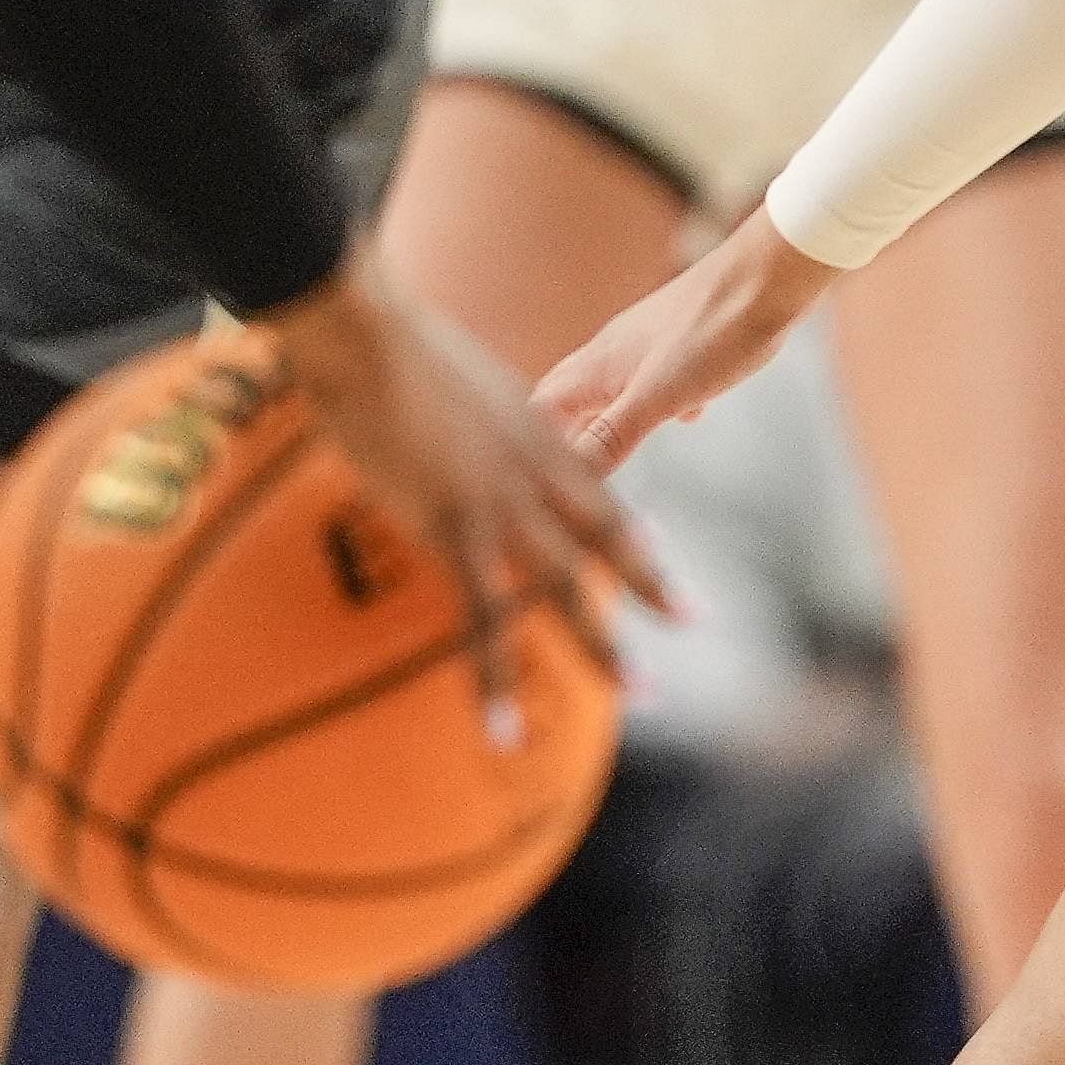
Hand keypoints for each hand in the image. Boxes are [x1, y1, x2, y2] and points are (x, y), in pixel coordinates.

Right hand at [249, 262, 672, 731]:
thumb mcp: (453, 384)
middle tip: (694, 621)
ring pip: (566, 587)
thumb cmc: (393, 345)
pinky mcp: (454, 531)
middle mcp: (534, 469)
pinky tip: (502, 727)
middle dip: (653, 582)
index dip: (630, 524)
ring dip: (605, 645)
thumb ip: (468, 420)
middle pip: (607, 535)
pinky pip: (482, 622)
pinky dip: (494, 679)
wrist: (370, 336)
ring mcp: (500, 504)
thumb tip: (454, 430)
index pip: (597, 485)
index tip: (661, 550)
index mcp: (536, 430)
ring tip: (643, 693)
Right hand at [535, 208, 840, 461]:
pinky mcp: (682, 338)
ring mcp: (647, 341)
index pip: (541, 407)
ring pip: (613, 384)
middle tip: (564, 470)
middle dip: (564, 431)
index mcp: (597, 366)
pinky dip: (661, 400)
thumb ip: (611, 435)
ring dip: (610, 418)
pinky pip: (658, 374)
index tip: (533, 478)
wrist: (767, 277)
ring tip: (614, 450)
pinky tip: (689, 413)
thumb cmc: (713, 333)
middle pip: (569, 394)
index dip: (534, 442)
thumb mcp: (658, 397)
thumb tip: (571, 476)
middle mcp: (612, 350)